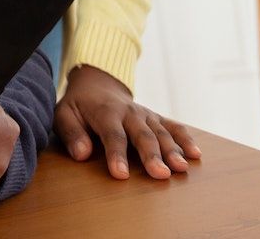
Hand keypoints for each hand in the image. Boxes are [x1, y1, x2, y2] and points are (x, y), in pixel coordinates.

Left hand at [55, 65, 200, 179]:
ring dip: (173, 150)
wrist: (97, 84)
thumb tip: (81, 154)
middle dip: (152, 155)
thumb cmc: (78, 105)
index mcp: (105, 112)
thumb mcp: (63, 114)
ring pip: (161, 132)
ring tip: (181, 168)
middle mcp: (129, 112)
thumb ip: (71, 133)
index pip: (112, 135)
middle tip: (161, 175)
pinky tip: (196, 154)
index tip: (121, 174)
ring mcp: (145, 114)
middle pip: (142, 135)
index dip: (116, 155)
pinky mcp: (156, 118)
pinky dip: (186, 139)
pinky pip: (174, 126)